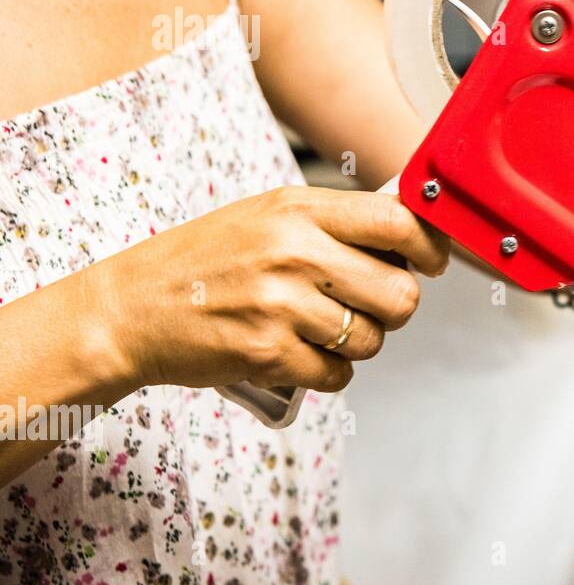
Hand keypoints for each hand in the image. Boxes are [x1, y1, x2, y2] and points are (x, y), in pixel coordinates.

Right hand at [85, 186, 448, 394]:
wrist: (129, 308)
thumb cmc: (203, 261)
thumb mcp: (268, 216)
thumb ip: (333, 223)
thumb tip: (410, 237)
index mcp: (299, 210)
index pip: (398, 222)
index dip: (430, 247)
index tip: (433, 262)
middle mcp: (295, 253)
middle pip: (400, 293)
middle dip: (394, 307)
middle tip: (369, 306)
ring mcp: (281, 305)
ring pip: (372, 339)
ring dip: (357, 343)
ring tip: (319, 328)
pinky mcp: (268, 354)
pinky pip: (338, 374)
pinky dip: (328, 372)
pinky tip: (299, 353)